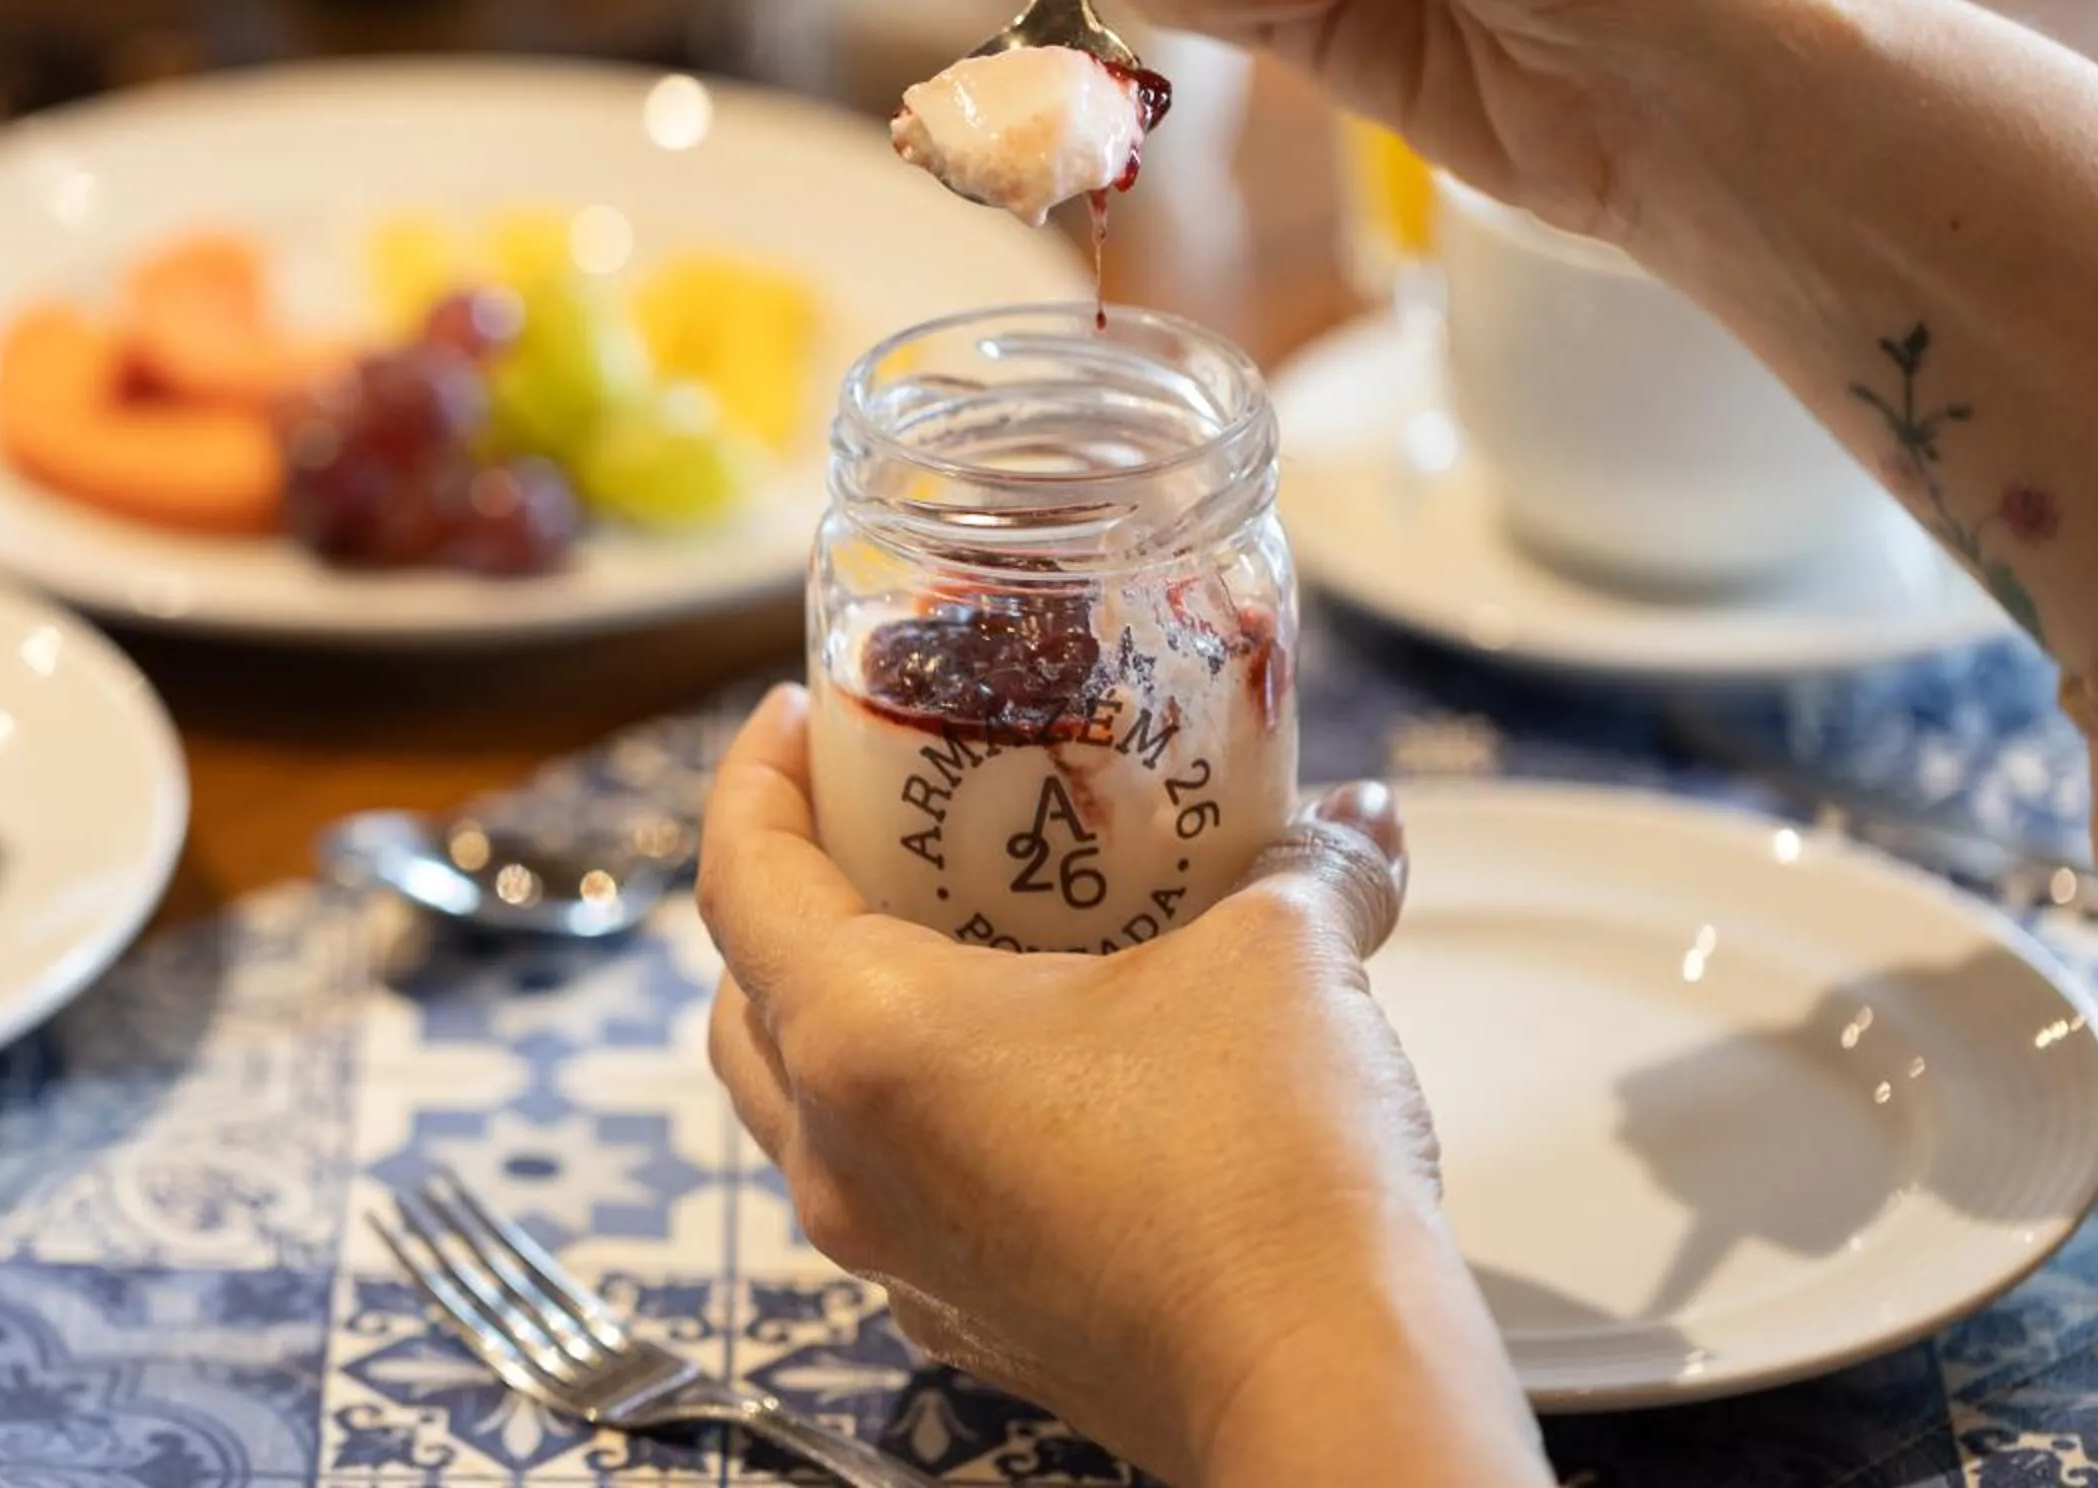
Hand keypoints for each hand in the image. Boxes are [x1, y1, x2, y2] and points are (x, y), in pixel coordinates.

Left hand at [697, 687, 1543, 1485]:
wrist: (1322, 1380)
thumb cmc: (1264, 1172)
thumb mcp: (1286, 955)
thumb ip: (1310, 861)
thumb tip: (1361, 815)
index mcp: (865, 1036)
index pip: (737, 877)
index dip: (752, 779)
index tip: (791, 718)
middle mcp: (842, 1153)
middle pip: (742, 998)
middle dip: (783, 898)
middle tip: (867, 826)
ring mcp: (891, 1250)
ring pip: (802, 1105)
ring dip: (841, 1014)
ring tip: (944, 941)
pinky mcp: (961, 1316)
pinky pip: (888, 1187)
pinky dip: (914, 1113)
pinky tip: (1026, 1073)